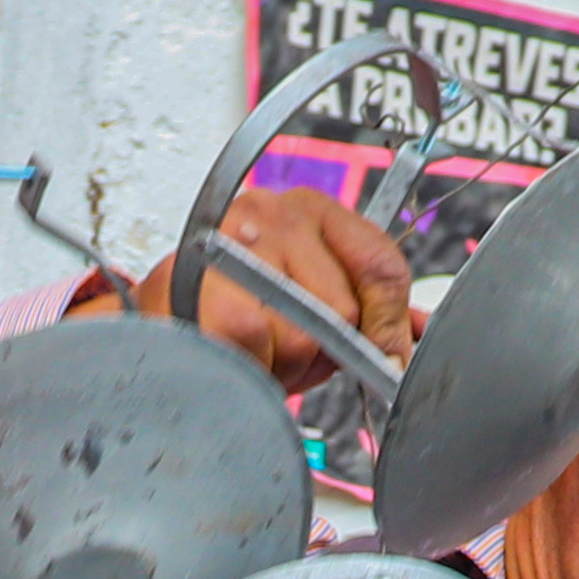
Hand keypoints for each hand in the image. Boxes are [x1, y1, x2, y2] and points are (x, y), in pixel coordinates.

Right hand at [134, 185, 413, 389]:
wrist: (151, 322)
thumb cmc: (232, 314)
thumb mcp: (309, 306)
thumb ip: (367, 314)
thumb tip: (427, 333)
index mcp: (312, 210)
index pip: (381, 263)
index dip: (390, 324)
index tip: (385, 360)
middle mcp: (274, 210)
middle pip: (342, 308)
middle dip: (321, 355)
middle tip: (285, 357)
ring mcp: (233, 236)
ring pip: (301, 334)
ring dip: (280, 368)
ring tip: (252, 355)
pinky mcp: (197, 274)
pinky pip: (254, 341)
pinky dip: (247, 367)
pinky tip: (227, 355)